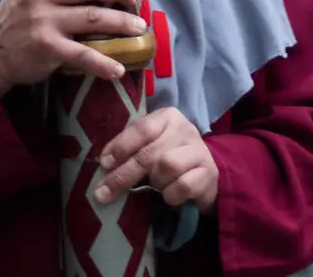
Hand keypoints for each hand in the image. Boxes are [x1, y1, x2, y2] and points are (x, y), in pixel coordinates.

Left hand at [95, 108, 219, 212]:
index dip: (121, 146)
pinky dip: (171, 195)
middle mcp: (185, 129)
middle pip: (149, 153)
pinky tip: (170, 196)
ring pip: (167, 166)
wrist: (204, 173)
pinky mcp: (209, 173)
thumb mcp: (150, 146)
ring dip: (154, 182)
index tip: (104, 164)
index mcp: (168, 117)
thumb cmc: (169, 156)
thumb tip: (105, 164)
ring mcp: (199, 151)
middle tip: (103, 192)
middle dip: (124, 175)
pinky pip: (182, 186)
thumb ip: (131, 149)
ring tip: (154, 188)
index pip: (142, 128)